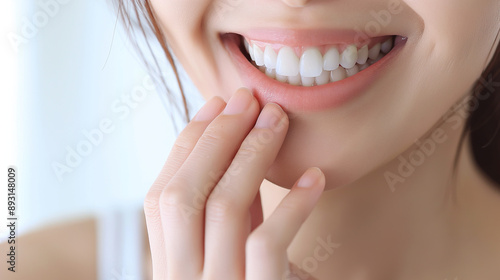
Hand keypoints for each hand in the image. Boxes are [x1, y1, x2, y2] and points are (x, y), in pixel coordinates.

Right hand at [144, 88, 324, 279]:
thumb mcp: (232, 252)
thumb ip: (229, 213)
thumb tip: (239, 148)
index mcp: (168, 264)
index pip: (161, 194)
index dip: (187, 143)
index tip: (217, 104)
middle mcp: (181, 278)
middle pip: (184, 194)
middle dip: (216, 137)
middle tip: (248, 99)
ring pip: (222, 209)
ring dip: (252, 154)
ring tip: (277, 120)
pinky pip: (268, 245)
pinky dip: (294, 206)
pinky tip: (314, 177)